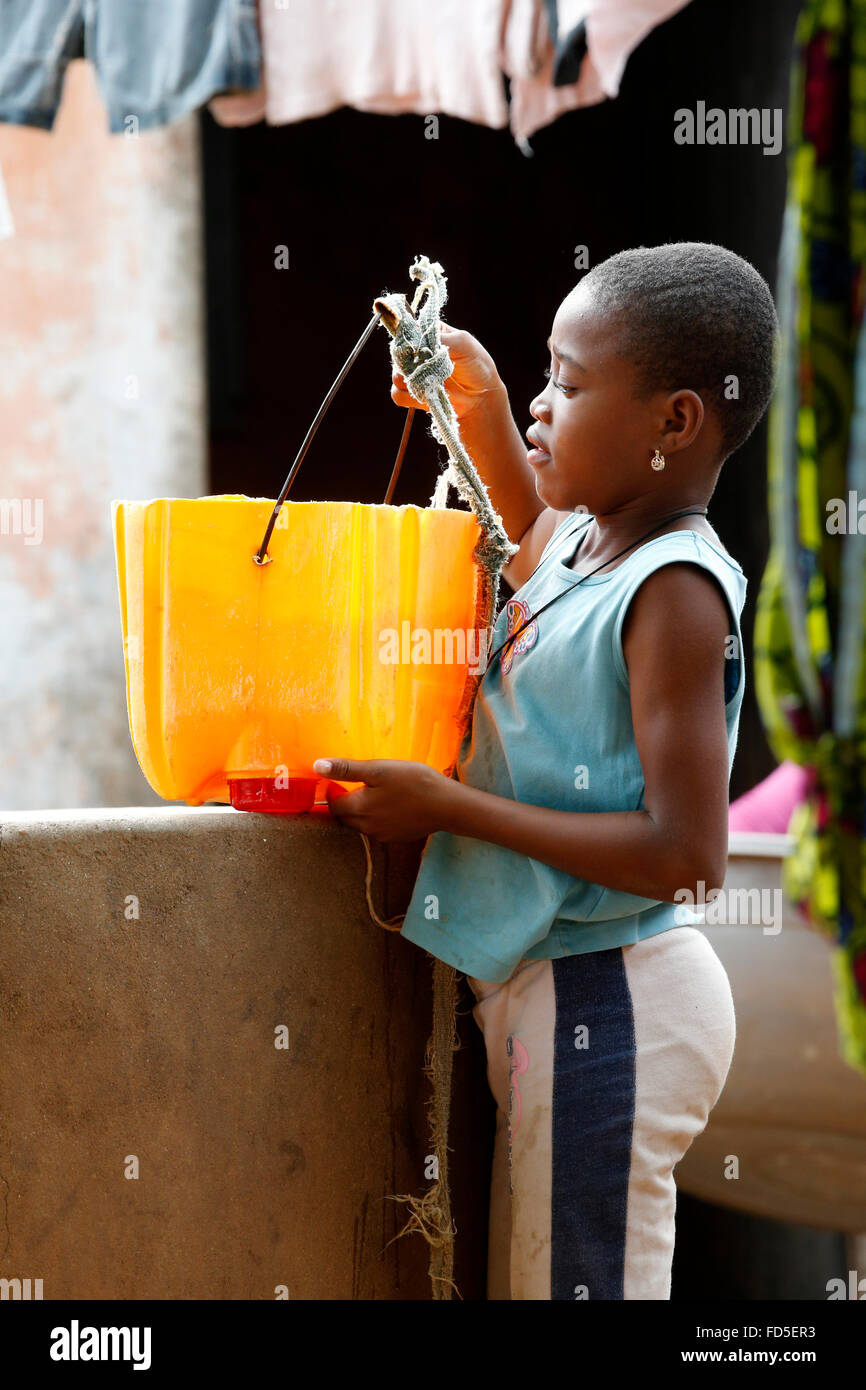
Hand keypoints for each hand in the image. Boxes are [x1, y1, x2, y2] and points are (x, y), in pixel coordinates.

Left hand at [312, 757, 453, 840]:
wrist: (447, 805)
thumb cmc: (413, 782)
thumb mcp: (379, 769)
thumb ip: (346, 769)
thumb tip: (317, 765)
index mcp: (359, 808)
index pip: (332, 805)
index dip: (332, 791)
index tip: (342, 780)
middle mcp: (366, 827)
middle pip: (344, 817)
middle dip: (345, 803)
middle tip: (358, 785)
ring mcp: (382, 835)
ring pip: (361, 824)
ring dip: (361, 811)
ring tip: (377, 794)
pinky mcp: (396, 838)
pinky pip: (377, 829)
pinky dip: (377, 818)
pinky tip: (392, 805)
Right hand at [391, 323, 503, 421]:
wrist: (481, 398)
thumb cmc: (477, 367)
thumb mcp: (464, 343)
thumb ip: (440, 336)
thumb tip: (418, 337)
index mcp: (430, 335)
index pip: (407, 330)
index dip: (406, 338)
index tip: (415, 347)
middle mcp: (419, 353)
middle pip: (398, 354)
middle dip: (408, 362)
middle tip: (426, 368)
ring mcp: (415, 373)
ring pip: (396, 375)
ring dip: (411, 381)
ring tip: (431, 384)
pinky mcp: (415, 393)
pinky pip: (398, 394)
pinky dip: (410, 397)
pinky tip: (426, 397)